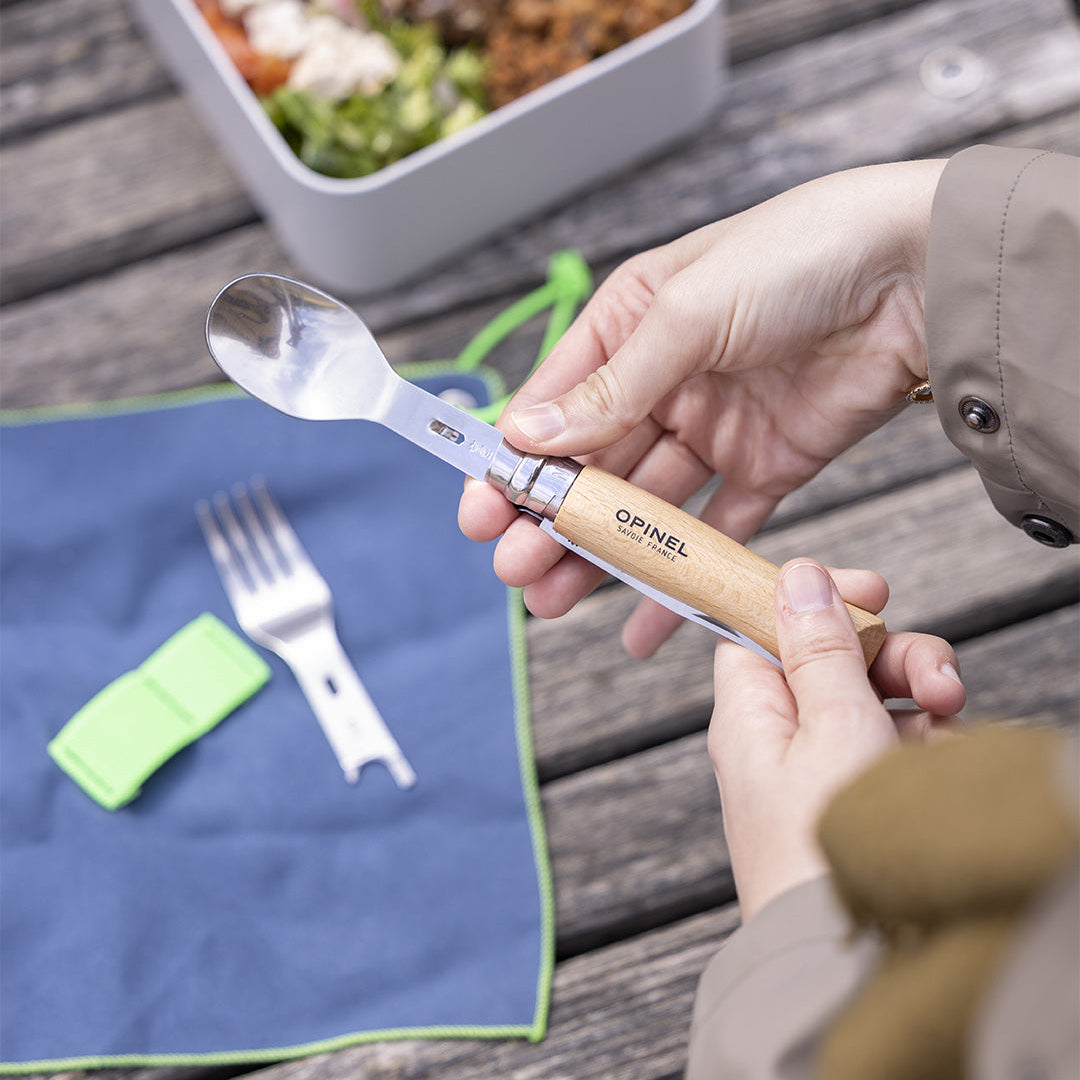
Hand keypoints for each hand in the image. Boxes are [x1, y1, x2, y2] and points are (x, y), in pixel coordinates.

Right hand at [459, 159, 946, 655]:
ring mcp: (716, 425)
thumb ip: (614, 384)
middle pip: (594, 463)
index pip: (557, 400)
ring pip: (644, 504)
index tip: (483, 511)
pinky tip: (644, 618)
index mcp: (634, 322)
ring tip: (557, 600)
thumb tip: (533, 435)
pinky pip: (716, 528)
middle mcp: (667, 377)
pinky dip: (684, 574)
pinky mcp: (767, 464)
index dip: (516, 460)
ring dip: (603, 553)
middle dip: (552, 520)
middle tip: (517, 570)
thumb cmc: (802, 254)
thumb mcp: (689, 311)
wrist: (922, 273)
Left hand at [709, 560, 965, 920]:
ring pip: (874, 705)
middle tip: (938, 679)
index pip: (763, 626)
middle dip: (895, 659)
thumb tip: (797, 576)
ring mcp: (820, 773)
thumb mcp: (832, 724)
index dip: (815, 600)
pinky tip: (946, 766)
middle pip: (832, 661)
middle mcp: (778, 739)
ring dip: (922, 706)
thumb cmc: (827, 848)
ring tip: (949, 730)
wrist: (846, 962)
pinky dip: (926, 751)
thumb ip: (821, 647)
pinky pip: (896, 753)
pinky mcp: (858, 804)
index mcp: (749, 711)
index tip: (871, 588)